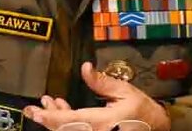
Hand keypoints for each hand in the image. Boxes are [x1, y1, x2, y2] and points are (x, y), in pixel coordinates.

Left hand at [23, 62, 170, 130]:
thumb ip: (102, 82)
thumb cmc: (143, 111)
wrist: (158, 129)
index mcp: (103, 123)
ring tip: (51, 103)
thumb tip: (85, 68)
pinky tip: (66, 112)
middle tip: (36, 108)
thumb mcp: (125, 91)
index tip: (33, 111)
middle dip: (48, 118)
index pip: (69, 121)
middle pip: (64, 130)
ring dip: (57, 120)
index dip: (49, 117)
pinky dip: (68, 124)